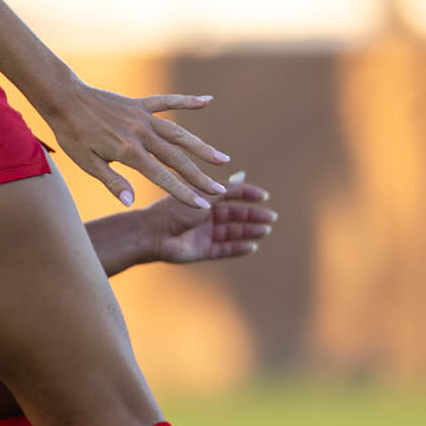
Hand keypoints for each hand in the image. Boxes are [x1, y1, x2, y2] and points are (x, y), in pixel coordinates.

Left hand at [38, 83, 229, 207]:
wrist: (63, 98)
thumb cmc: (72, 134)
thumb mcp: (86, 162)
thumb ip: (112, 181)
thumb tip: (131, 202)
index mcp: (128, 152)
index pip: (163, 177)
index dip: (184, 193)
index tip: (202, 206)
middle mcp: (142, 134)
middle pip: (178, 158)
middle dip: (200, 176)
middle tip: (222, 190)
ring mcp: (143, 117)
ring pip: (180, 134)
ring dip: (202, 147)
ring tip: (222, 160)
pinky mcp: (140, 104)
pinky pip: (168, 102)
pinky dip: (188, 101)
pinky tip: (208, 102)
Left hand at [146, 175, 276, 262]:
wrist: (153, 235)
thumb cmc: (174, 211)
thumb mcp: (203, 196)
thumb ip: (224, 189)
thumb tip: (243, 175)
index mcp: (202, 198)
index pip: (230, 194)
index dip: (247, 195)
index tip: (265, 196)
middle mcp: (204, 215)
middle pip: (234, 215)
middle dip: (253, 215)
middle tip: (272, 217)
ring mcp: (203, 233)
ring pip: (232, 233)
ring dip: (249, 231)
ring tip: (265, 230)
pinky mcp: (202, 250)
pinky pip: (224, 249)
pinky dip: (238, 248)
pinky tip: (252, 246)